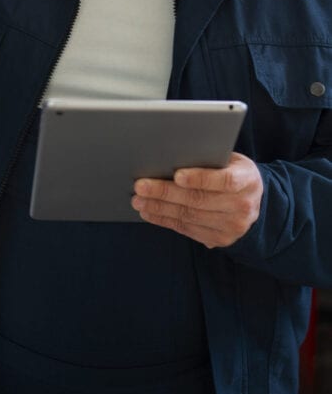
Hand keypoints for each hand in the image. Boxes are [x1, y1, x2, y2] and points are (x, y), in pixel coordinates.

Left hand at [131, 152, 262, 248]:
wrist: (254, 202)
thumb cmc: (234, 172)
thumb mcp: (231, 160)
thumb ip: (209, 157)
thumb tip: (173, 153)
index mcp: (247, 180)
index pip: (224, 180)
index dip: (200, 178)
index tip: (177, 175)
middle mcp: (242, 206)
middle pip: (199, 200)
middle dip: (166, 193)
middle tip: (141, 186)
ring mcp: (231, 226)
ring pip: (189, 216)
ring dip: (160, 208)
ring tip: (139, 200)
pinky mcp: (220, 239)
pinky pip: (187, 230)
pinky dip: (165, 220)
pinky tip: (149, 212)